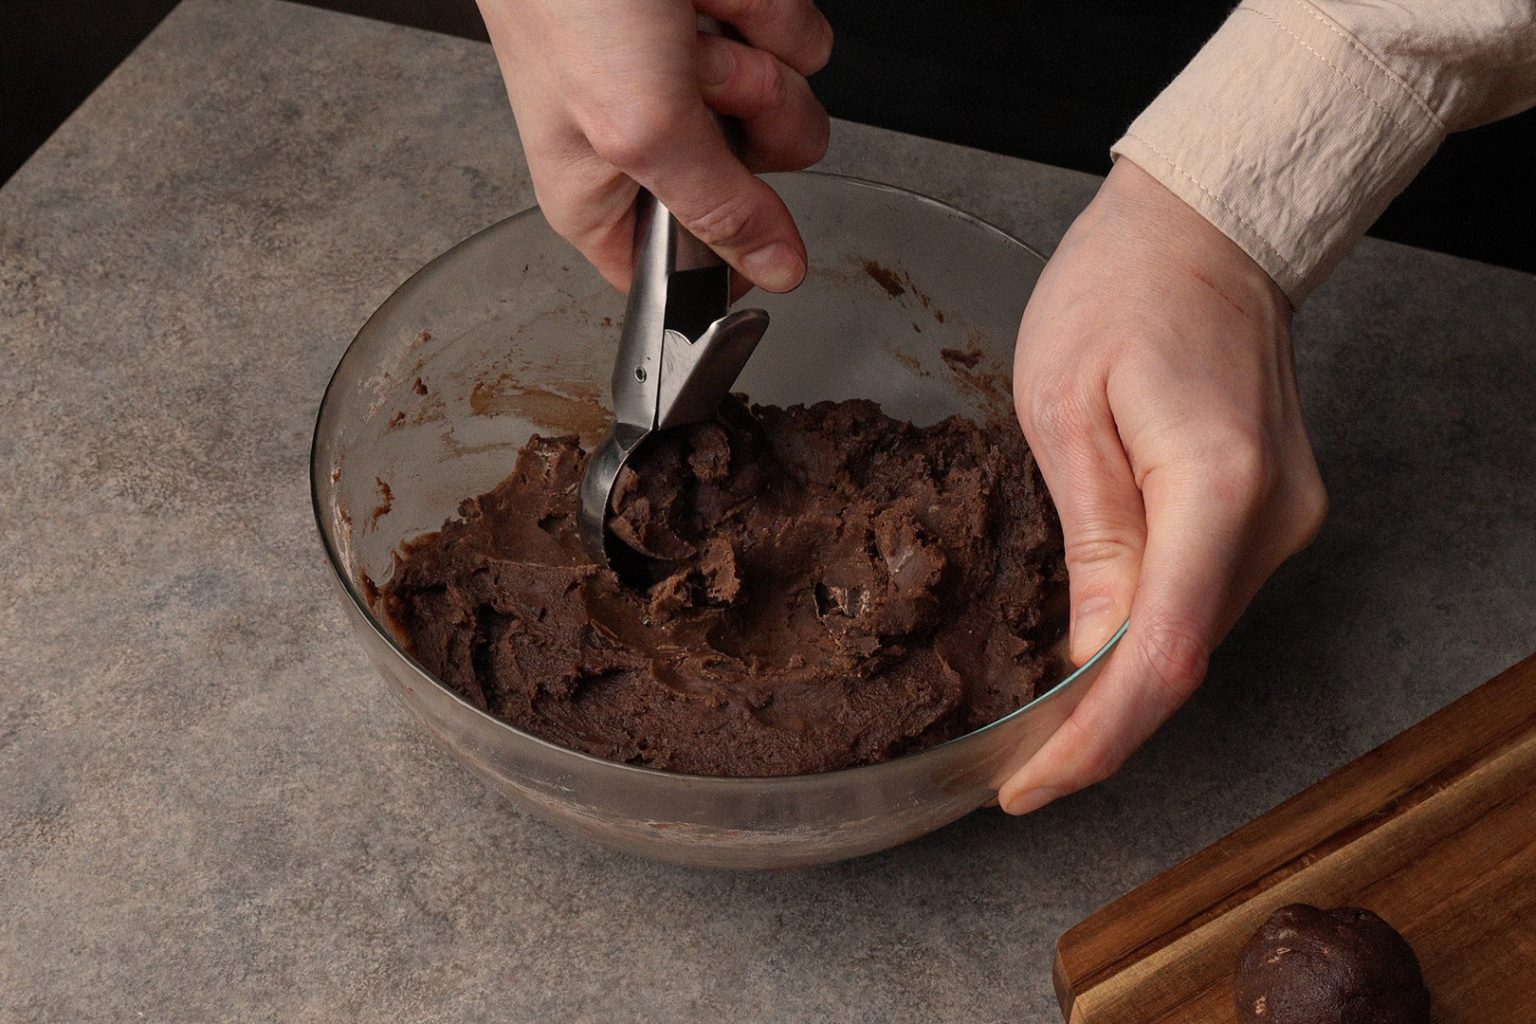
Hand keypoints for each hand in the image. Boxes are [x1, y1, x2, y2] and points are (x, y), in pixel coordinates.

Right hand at [475, 0, 832, 292]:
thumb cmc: (564, 0)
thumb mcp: (639, 127)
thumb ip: (717, 209)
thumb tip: (776, 270)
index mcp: (607, 195)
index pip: (682, 275)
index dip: (724, 259)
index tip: (740, 222)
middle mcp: (658, 143)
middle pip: (761, 186)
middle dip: (743, 123)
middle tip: (687, 78)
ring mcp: (704, 79)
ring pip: (793, 108)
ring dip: (756, 56)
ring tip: (686, 18)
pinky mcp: (740, 25)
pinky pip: (801, 40)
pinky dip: (765, 7)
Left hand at [1000, 159, 1327, 814]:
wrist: (1205, 229)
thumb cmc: (1119, 291)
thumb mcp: (1066, 408)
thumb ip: (1093, 540)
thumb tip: (1089, 656)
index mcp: (1214, 489)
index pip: (1158, 659)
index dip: (1092, 741)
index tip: (1027, 785)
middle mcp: (1270, 521)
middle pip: (1181, 663)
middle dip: (1097, 729)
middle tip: (1016, 767)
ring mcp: (1283, 521)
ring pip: (1194, 640)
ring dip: (1119, 689)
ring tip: (1039, 726)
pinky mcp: (1272, 515)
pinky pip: (1203, 602)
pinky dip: (1146, 640)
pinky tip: (1091, 655)